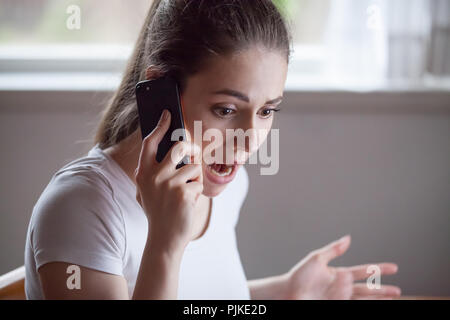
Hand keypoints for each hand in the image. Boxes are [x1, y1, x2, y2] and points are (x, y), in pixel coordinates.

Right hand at [135, 109, 202, 254]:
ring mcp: (168, 184)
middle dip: (191, 150)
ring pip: (193, 167)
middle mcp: (153, 175)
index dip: (160, 126)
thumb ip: (158, 169)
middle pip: (179, 147)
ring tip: (185, 193)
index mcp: (142, 172)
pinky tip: (187, 203)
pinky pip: (198, 182)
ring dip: (194, 178)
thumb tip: (179, 146)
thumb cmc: (160, 211)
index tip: (168, 114)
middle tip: (193, 156)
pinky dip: (197, 191)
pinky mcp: (183, 192)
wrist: (164, 238)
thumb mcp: (150, 189)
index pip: (150, 142)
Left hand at [283, 235, 400, 299]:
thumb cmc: (299, 276)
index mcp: (340, 275)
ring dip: (375, 297)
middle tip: (398, 291)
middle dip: (382, 290)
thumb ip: (333, 250)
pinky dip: (358, 301)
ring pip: (362, 298)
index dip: (379, 269)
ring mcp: (339, 298)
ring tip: (390, 297)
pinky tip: (366, 300)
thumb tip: (348, 238)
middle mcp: (342, 288)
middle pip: (367, 289)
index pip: (364, 271)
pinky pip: (350, 303)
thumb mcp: (316, 259)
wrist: (287, 291)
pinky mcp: (335, 305)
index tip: (394, 267)